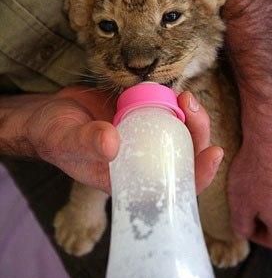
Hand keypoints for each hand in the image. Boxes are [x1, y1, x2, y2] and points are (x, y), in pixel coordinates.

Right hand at [21, 87, 221, 194]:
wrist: (51, 113)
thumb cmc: (55, 135)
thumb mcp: (67, 141)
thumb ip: (87, 143)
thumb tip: (113, 143)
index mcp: (131, 179)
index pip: (173, 187)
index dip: (199, 175)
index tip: (214, 152)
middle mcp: (143, 159)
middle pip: (185, 154)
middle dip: (199, 133)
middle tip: (192, 106)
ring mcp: (144, 135)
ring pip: (180, 131)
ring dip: (190, 115)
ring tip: (185, 96)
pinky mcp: (141, 114)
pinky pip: (166, 110)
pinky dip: (173, 101)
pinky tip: (174, 90)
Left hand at [228, 116, 271, 248]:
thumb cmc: (255, 169)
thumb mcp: (239, 203)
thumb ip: (241, 224)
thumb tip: (244, 231)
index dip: (257, 236)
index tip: (245, 225)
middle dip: (263, 213)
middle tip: (245, 199)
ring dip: (271, 192)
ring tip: (252, 178)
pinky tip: (263, 161)